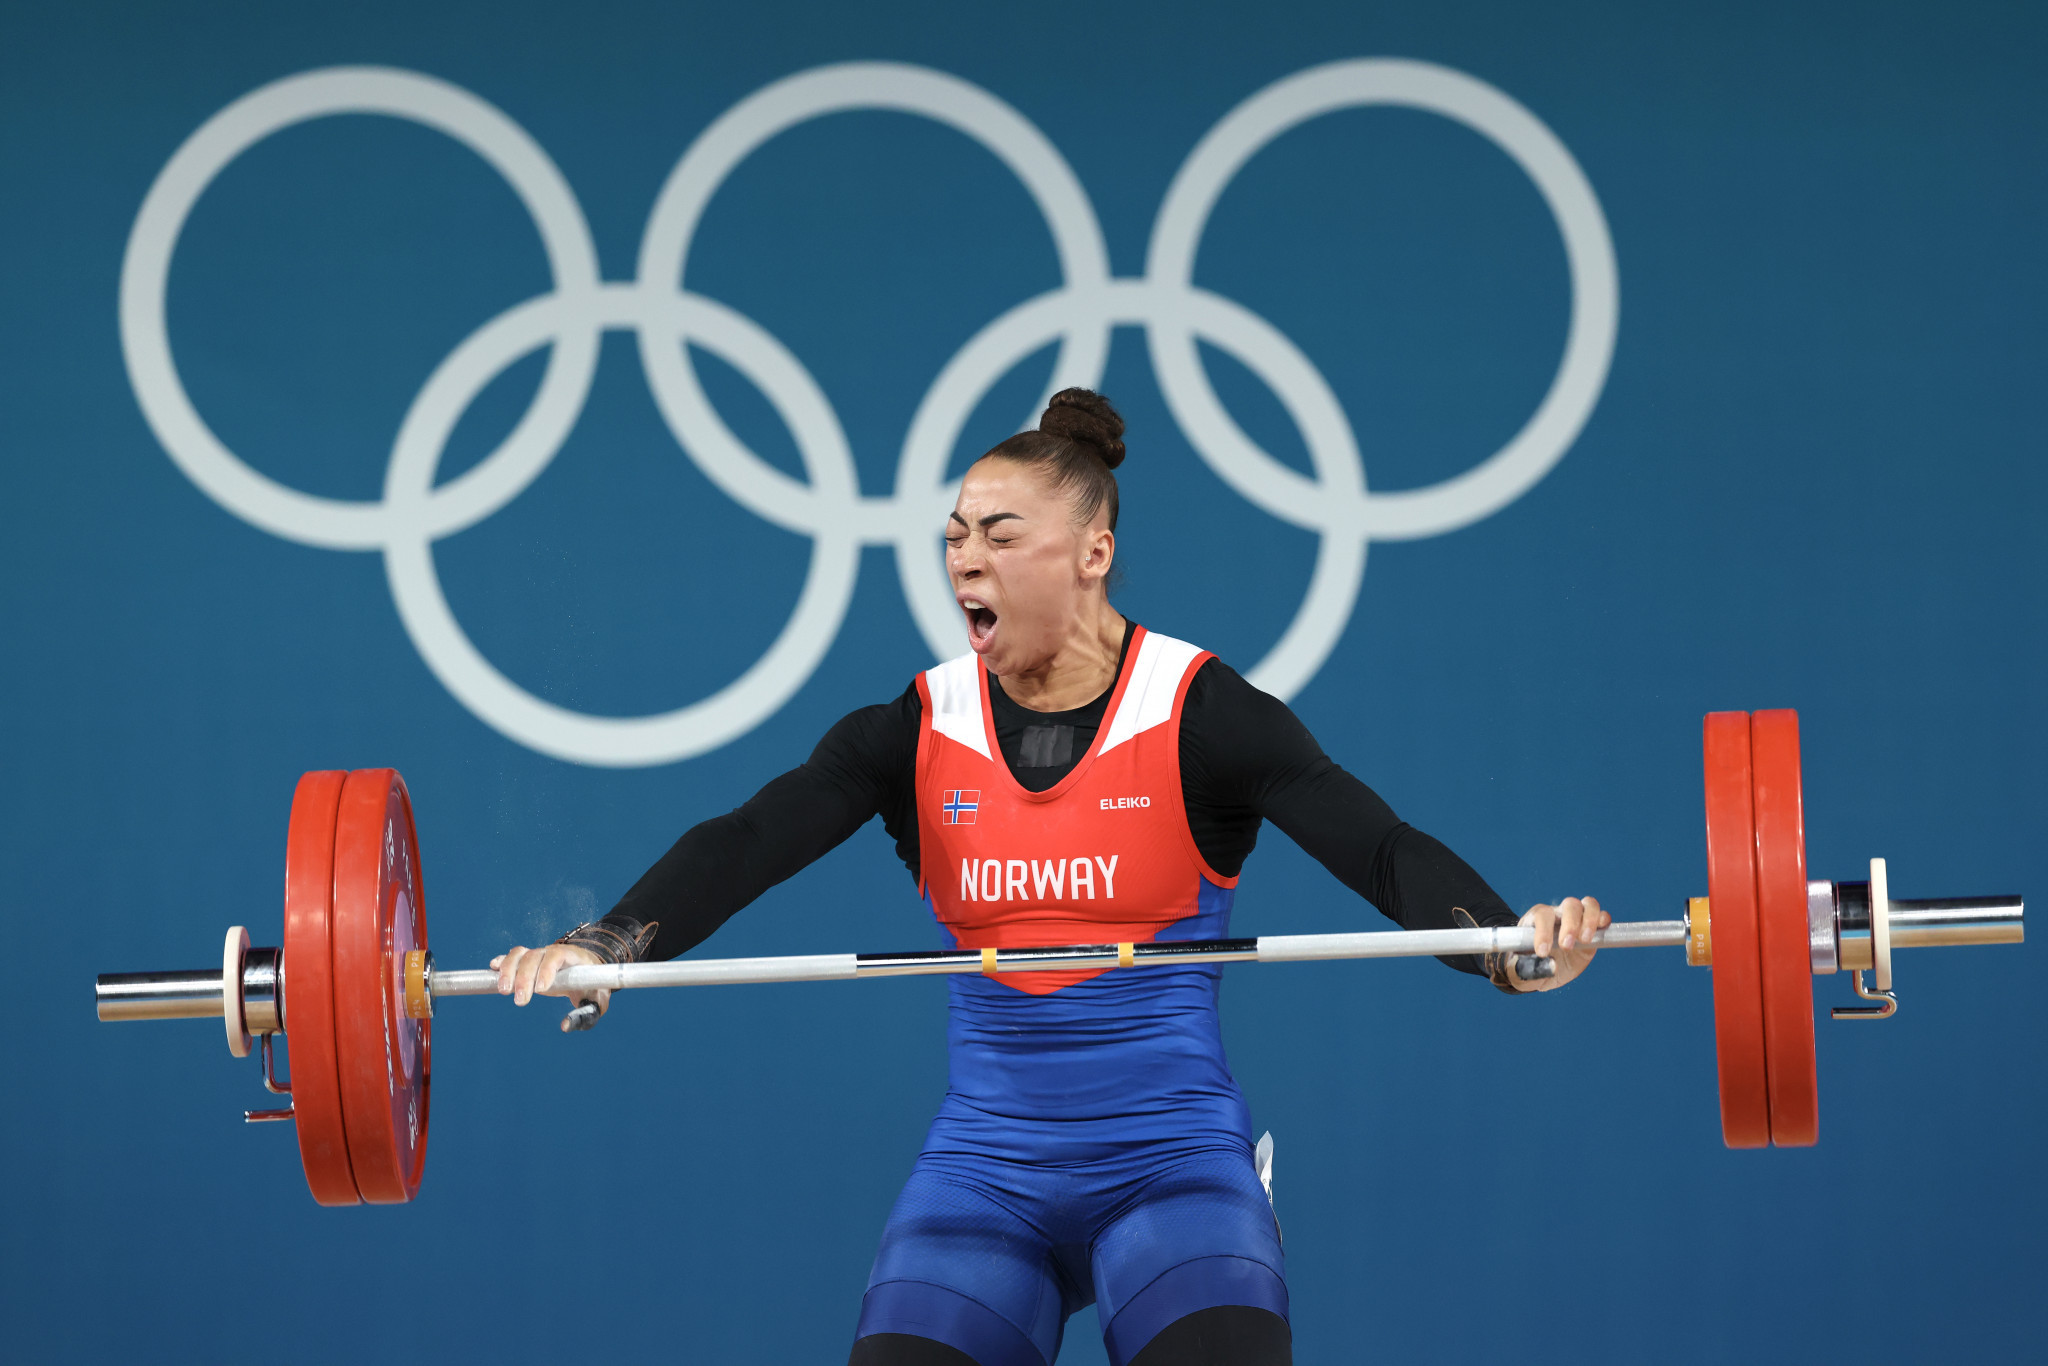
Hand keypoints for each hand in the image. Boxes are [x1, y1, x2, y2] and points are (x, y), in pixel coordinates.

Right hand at [489, 942, 608, 1029]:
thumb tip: (565, 1026)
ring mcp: (540, 955)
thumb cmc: (594, 988)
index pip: (558, 955)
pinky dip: (503, 961)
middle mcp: (554, 952)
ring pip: (520, 954)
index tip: (541, 990)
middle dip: (525, 977)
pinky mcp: (529, 961)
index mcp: (574, 957)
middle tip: (521, 1001)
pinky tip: (493, 969)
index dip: (547, 969)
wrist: (589, 974)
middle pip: (535, 956)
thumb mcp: (598, 1001)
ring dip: (509, 970)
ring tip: (504, 991)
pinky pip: (514, 956)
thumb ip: (586, 1014)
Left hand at [1512, 895, 1608, 991]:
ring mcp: (1576, 920)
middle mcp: (1557, 915)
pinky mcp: (1591, 930)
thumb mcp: (1519, 971)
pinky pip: (1601, 916)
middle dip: (1570, 925)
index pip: (1542, 916)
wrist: (1542, 970)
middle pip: (1569, 905)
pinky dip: (1604, 920)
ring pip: (1587, 905)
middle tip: (1567, 946)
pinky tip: (1601, 931)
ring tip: (1585, 940)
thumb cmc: (1527, 966)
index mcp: (1535, 920)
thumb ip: (1526, 970)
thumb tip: (1551, 966)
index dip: (1543, 932)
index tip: (1543, 952)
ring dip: (1589, 920)